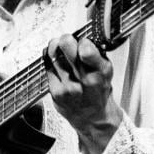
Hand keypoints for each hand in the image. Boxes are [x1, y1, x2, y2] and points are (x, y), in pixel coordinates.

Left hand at [44, 34, 123, 153]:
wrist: (93, 117)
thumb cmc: (98, 92)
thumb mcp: (105, 71)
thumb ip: (95, 54)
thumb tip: (80, 36)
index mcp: (101, 72)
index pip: (86, 49)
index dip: (82, 40)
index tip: (82, 41)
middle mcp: (85, 81)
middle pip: (66, 47)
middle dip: (66, 39)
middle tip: (67, 40)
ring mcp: (69, 87)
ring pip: (54, 54)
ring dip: (55, 46)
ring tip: (59, 47)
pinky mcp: (56, 93)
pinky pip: (47, 66)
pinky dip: (49, 58)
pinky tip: (54, 59)